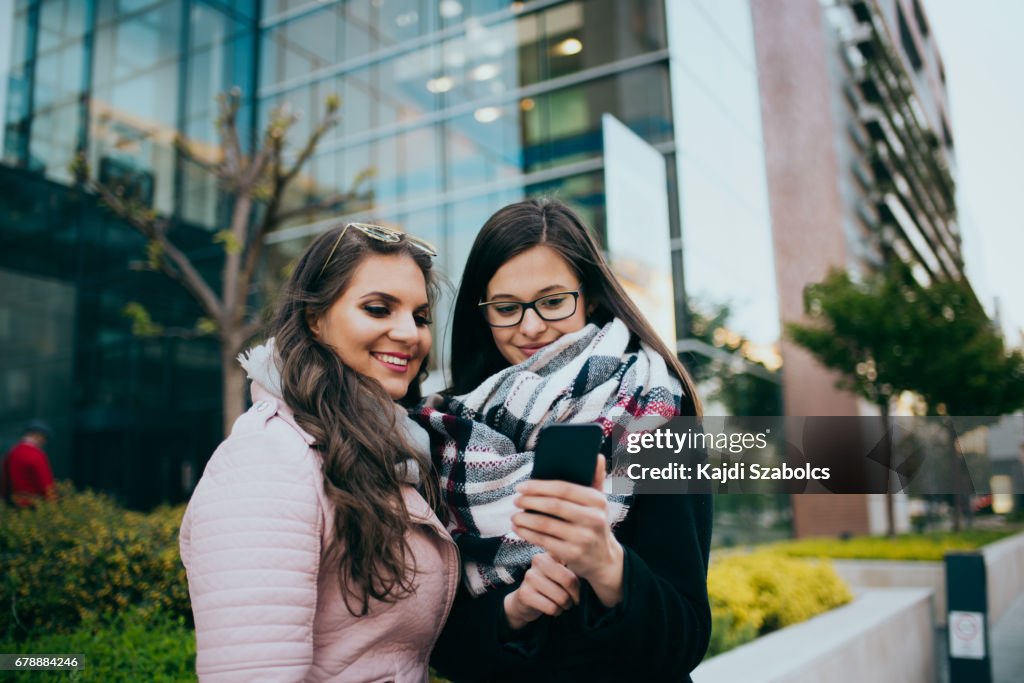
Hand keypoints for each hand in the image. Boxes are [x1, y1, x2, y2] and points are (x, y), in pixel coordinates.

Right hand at [503, 552, 579, 630]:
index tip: (577, 588)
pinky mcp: (525, 593)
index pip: (573, 563)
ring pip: (562, 597)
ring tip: (560, 603)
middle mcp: (538, 560)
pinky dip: (556, 611)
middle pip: (569, 580)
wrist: (526, 600)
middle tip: (572, 599)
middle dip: (574, 595)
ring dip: (565, 605)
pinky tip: (551, 607)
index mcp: (550, 553)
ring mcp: (530, 576)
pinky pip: (552, 608)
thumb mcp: (562, 574)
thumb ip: (574, 569)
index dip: (579, 581)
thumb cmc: (551, 585)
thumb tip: (589, 571)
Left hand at [512, 455, 624, 606]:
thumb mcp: (599, 502)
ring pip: (546, 525)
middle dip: (530, 501)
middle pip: (553, 506)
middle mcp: (593, 519)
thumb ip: (596, 478)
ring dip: (525, 519)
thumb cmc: (594, 523)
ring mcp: (584, 538)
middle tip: (516, 500)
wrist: (603, 559)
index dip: (539, 486)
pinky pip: (544, 541)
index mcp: (597, 501)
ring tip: (514, 515)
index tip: (522, 486)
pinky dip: (527, 534)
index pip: (564, 488)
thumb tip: (597, 455)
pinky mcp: (573, 555)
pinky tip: (518, 529)